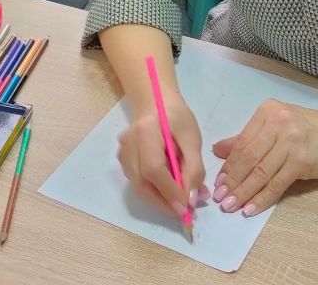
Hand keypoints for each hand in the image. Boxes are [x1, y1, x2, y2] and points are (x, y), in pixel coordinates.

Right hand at [117, 94, 210, 219]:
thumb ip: (194, 169)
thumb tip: (191, 199)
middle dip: (166, 202)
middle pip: (143, 183)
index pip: (153, 168)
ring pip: (140, 187)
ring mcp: (123, 154)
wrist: (156, 104)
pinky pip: (139, 183)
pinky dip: (156, 193)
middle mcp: (128, 144)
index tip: (187, 208)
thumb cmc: (177, 119)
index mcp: (146, 131)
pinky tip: (171, 191)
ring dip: (162, 200)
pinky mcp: (123, 162)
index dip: (169, 191)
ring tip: (183, 202)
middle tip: (187, 212)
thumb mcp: (192, 140)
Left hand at [211, 99, 317, 216]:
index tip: (218, 181)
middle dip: (232, 181)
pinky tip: (250, 208)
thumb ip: (248, 137)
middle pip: (249, 157)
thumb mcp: (277, 126)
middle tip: (220, 197)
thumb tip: (217, 150)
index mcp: (269, 111)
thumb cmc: (308, 131)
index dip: (228, 164)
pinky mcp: (302, 162)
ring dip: (243, 192)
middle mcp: (280, 123)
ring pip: (261, 172)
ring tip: (229, 205)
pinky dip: (261, 198)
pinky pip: (276, 184)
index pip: (243, 141)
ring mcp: (292, 142)